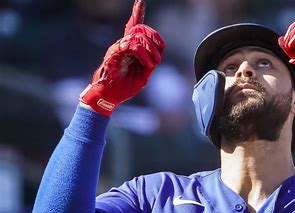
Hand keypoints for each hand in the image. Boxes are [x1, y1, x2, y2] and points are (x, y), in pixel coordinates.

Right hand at [79, 0, 165, 115]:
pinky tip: (147, 64)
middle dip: (154, 36)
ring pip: (137, 36)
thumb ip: (151, 62)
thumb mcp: (144, 74)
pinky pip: (131, 46)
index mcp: (130, 48)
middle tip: (161, 48)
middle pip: (140, 28)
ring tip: (153, 63)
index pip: (134, 27)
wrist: (109, 97)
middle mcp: (123, 44)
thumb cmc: (124, 86)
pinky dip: (143, 54)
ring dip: (150, 49)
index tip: (140, 1)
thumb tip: (158, 54)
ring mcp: (118, 48)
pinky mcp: (114, 54)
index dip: (137, 13)